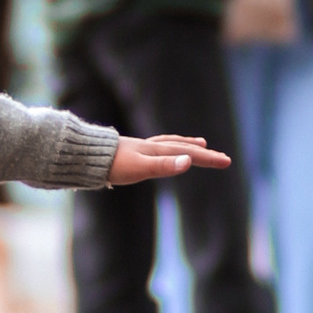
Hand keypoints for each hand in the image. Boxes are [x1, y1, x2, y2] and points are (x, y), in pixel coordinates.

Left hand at [109, 133, 231, 181]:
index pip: (189, 154)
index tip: (227, 162)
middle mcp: (152, 147)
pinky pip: (157, 146)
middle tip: (223, 158)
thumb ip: (164, 166)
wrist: (84, 156)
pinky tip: (161, 152)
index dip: (209, 159)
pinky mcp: (131, 152)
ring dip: (187, 144)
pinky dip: (167, 147)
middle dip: (205, 153)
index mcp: (157, 151)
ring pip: (171, 144)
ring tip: (200, 144)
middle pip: (183, 147)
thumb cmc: (111, 165)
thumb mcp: (140, 168)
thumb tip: (189, 162)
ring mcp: (141, 148)